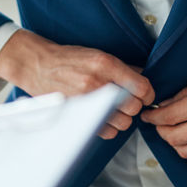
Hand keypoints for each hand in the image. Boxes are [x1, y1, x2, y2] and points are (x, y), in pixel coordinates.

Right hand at [0, 29, 153, 137]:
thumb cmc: (68, 59)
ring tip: (114, 108)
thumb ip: (123, 67)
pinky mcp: (80, 117)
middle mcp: (98, 84)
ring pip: (124, 123)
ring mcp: (88, 103)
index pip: (142, 87)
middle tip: (128, 100)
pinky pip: (108, 132)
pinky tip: (102, 115)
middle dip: (134, 105)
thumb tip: (144, 78)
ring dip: (122, 117)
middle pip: (134, 108)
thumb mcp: (97, 54)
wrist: (39, 66)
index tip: (145, 94)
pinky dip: (109, 126)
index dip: (148, 93)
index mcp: (105, 64)